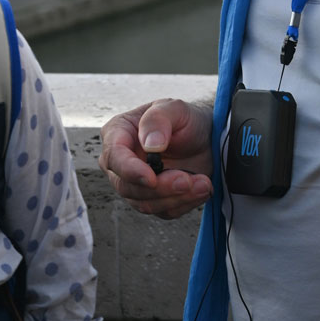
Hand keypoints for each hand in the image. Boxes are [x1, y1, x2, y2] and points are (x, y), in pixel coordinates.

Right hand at [99, 97, 213, 219]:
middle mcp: (121, 163)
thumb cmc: (185, 119)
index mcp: (117, 134)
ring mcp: (136, 184)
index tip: (152, 177)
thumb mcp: (175, 109)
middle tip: (187, 180)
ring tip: (202, 183)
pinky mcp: (155, 199)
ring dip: (176, 197)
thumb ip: (159, 120)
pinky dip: (185, 203)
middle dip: (159, 188)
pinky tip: (201, 188)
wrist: (206, 137)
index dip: (130, 171)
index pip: (114, 158)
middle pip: (127, 187)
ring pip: (145, 204)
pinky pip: (164, 211)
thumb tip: (150, 145)